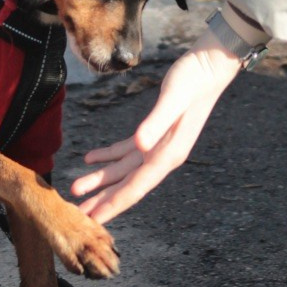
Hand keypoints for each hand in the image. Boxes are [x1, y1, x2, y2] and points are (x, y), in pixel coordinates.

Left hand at [71, 45, 241, 220]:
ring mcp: (159, 146)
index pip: (136, 187)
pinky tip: (90, 158)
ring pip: (124, 169)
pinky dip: (108, 156)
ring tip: (77, 187)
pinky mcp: (154, 133)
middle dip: (103, 200)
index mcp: (169, 155)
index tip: (93, 220)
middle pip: (128, 184)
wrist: (209, 66)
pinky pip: (127, 151)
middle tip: (78, 215)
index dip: (113, 204)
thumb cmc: (192, 81)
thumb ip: (156, 123)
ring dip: (101, 179)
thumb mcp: (173, 99)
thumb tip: (140, 145)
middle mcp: (163, 156)